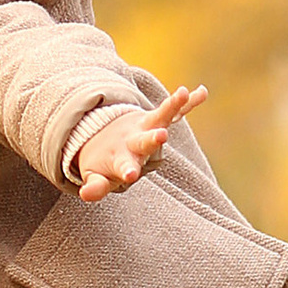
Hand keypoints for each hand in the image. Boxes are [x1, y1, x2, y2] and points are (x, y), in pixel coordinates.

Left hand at [72, 84, 205, 192]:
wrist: (102, 135)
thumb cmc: (103, 162)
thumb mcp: (96, 176)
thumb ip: (95, 186)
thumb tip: (85, 195)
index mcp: (120, 157)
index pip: (123, 165)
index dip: (126, 170)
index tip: (130, 175)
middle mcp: (134, 140)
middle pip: (144, 140)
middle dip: (153, 138)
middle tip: (162, 135)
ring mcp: (146, 128)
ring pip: (160, 116)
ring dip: (171, 105)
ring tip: (182, 92)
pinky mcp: (156, 120)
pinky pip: (175, 111)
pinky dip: (188, 103)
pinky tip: (202, 92)